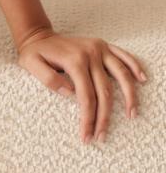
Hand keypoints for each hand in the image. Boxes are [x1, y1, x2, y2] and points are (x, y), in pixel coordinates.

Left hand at [14, 27, 147, 142]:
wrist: (38, 35)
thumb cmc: (34, 53)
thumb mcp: (30, 64)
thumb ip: (48, 79)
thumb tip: (71, 94)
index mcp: (74, 60)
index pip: (86, 96)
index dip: (88, 118)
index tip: (87, 136)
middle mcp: (90, 53)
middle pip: (104, 91)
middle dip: (104, 117)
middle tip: (102, 136)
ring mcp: (99, 48)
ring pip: (121, 74)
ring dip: (129, 96)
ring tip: (132, 114)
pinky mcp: (103, 45)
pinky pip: (124, 55)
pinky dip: (135, 67)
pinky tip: (141, 80)